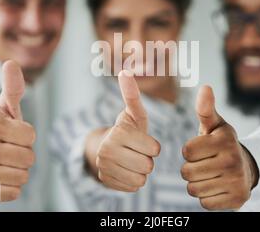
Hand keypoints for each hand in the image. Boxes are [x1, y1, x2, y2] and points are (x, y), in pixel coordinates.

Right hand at [0, 60, 35, 201]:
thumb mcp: (3, 107)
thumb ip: (12, 87)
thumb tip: (11, 63)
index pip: (31, 134)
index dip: (25, 134)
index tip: (12, 133)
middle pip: (29, 157)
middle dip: (24, 153)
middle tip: (9, 149)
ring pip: (24, 175)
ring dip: (19, 169)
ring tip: (5, 162)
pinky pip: (15, 192)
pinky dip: (12, 186)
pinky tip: (1, 175)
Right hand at [95, 70, 160, 191]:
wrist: (106, 146)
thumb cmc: (128, 128)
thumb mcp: (133, 112)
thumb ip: (132, 95)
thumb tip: (126, 71)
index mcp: (118, 133)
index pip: (154, 149)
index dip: (153, 146)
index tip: (143, 140)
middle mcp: (107, 151)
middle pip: (148, 166)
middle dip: (147, 159)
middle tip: (137, 151)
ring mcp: (104, 168)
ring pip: (141, 180)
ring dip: (141, 172)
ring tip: (132, 160)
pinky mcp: (105, 181)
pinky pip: (132, 188)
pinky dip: (133, 181)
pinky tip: (126, 169)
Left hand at [181, 86, 257, 209]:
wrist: (247, 167)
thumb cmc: (222, 143)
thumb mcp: (215, 125)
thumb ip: (205, 108)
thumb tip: (205, 87)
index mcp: (225, 140)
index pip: (186, 151)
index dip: (189, 151)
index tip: (201, 149)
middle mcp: (233, 160)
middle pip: (187, 172)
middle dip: (191, 168)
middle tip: (204, 164)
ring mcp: (237, 181)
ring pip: (193, 189)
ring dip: (197, 183)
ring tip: (210, 174)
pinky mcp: (237, 200)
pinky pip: (204, 203)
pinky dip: (206, 196)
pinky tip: (216, 186)